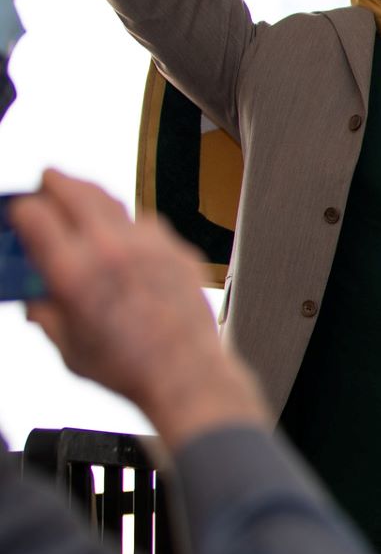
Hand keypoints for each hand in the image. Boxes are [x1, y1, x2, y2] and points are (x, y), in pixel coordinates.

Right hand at [10, 169, 267, 448]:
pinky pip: (150, 224)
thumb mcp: (68, 346)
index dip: (24, 210)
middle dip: (57, 181)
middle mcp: (112, 251)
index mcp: (74, 272)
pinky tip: (126, 233)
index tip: (22, 213)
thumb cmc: (130, 367)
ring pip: (117, 203)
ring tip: (84, 197)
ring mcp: (150, 248)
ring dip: (95, 196)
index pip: (36, 215)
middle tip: (49, 179)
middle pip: (78, 192)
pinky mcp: (179, 252)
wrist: (185, 374)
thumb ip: (46, 315)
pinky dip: (131, 222)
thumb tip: (36, 301)